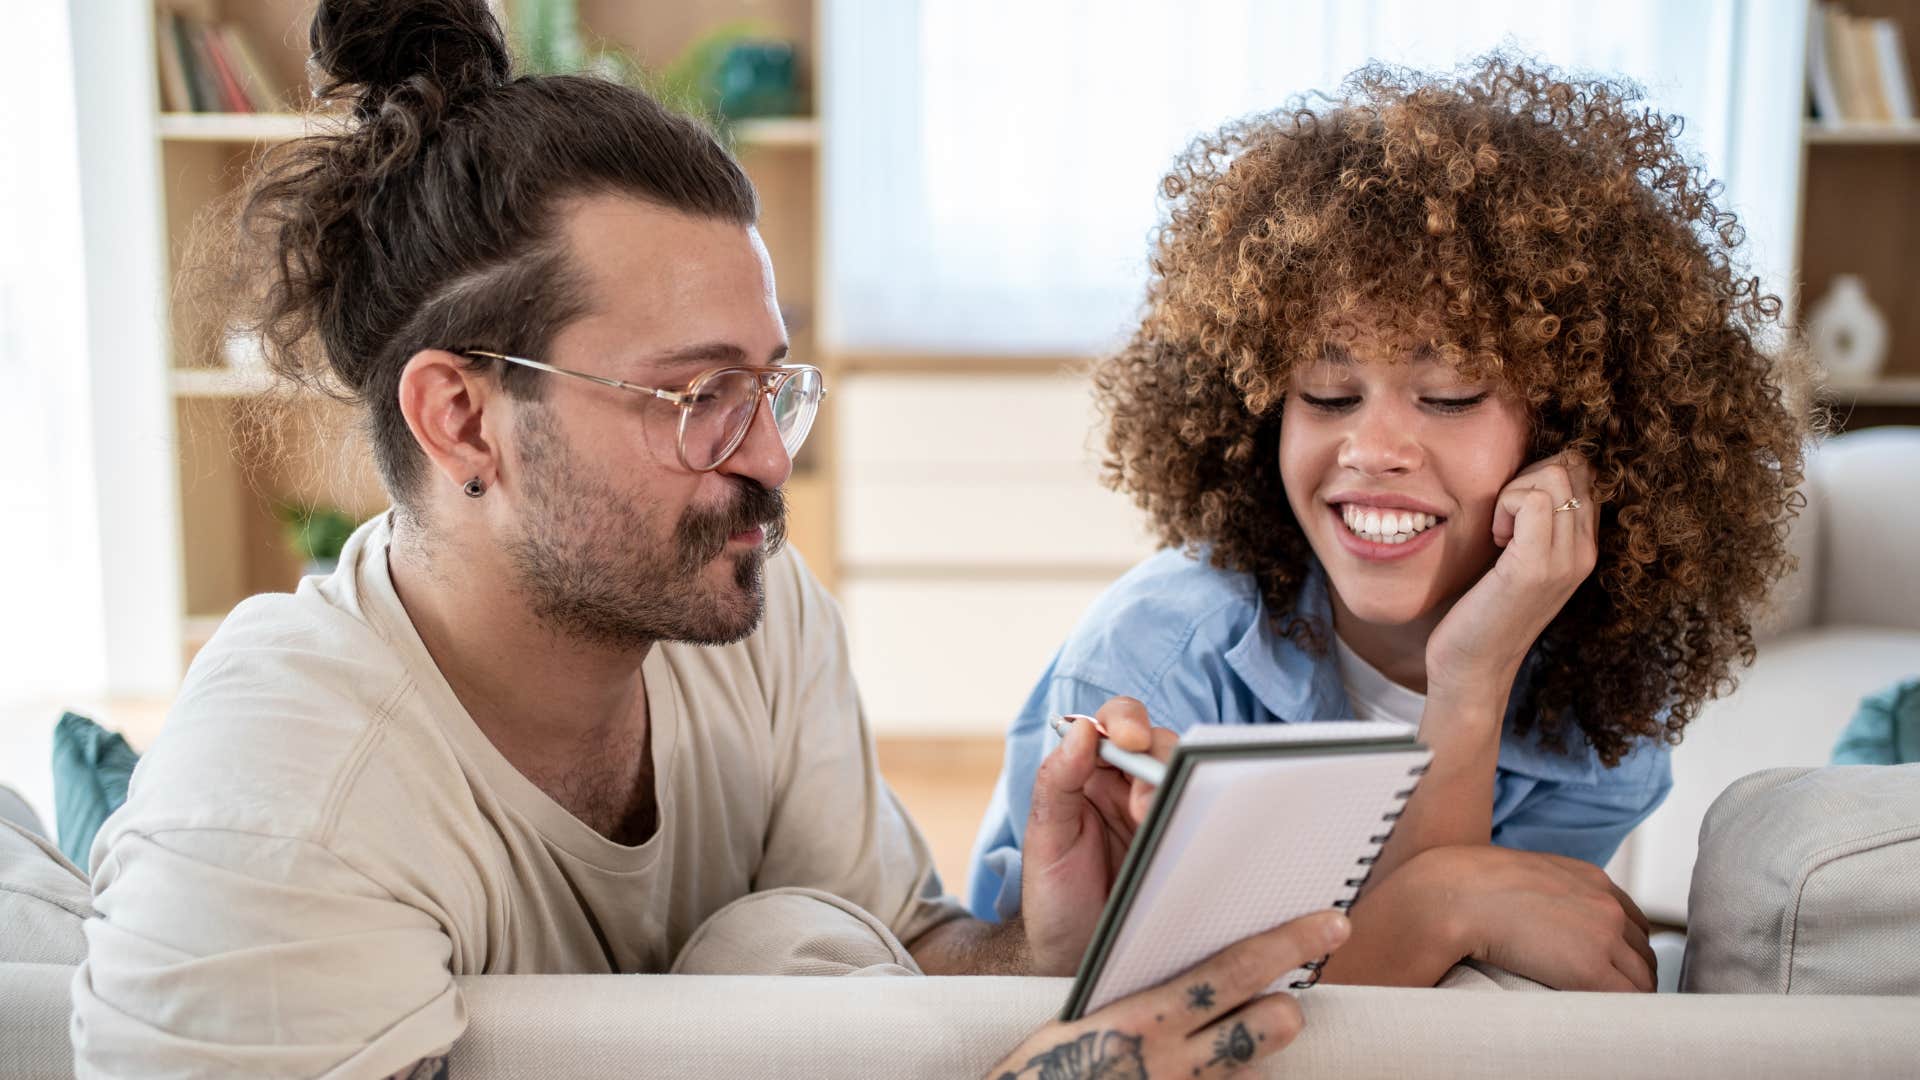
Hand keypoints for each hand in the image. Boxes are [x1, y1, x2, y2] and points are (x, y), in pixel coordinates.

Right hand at [985, 911, 1349, 1079]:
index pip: (1232, 971)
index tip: (1330, 922)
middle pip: (1266, 1027)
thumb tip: (1191, 973)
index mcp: (1139, 1019)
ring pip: (1253, 1070)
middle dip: (1286, 1010)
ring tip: (1252, 1034)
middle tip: (1290, 998)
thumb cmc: (1041, 1068)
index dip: (1288, 943)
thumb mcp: (1081, 1020)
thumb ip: (1138, 999)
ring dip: (1256, 1051)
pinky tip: (1211, 1071)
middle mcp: (1169, 1064)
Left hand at [1020, 697, 1177, 975]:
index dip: (1126, 722)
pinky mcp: (1183, 839)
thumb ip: (1057, 780)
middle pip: (1158, 744)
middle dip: (1155, 762)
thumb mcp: (1044, 838)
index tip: (1129, 740)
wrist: (1073, 959)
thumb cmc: (1051, 897)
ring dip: (1178, 788)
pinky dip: (1202, 813)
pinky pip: (1201, 813)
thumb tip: (1080, 729)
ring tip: (1156, 823)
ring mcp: (1159, 812)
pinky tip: (1192, 831)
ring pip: (1185, 775)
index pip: (1112, 725)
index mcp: (1087, 773)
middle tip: (1142, 805)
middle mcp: (1125, 785)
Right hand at [1416, 845, 1654, 991]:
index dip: (1627, 949)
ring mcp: (1603, 935)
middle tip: (1616, 996)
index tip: (1617, 967)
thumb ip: (1550, 892)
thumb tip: (1541, 917)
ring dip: (1630, 995)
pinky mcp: (1589, 969)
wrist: (1457, 894)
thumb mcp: (1526, 876)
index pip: (1634, 922)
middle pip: (1643, 952)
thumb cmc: (1473, 887)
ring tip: (1610, 1011)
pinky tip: (1607, 1019)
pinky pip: (1627, 998)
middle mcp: (1606, 905)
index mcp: (1592, 880)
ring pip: (1642, 978)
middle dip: (1633, 974)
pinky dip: (1623, 1011)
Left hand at [1425, 451, 1597, 705]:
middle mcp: (1584, 552)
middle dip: (1527, 477)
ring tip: (1500, 532)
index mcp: (1583, 548)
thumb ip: (1532, 523)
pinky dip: (1506, 506)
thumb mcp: (1517, 560)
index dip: (1539, 475)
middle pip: (1573, 467)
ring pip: (1556, 476)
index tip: (1513, 512)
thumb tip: (1526, 475)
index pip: (1583, 474)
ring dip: (1515, 491)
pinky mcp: (1535, 567)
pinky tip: (1495, 540)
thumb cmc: (1483, 609)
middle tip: (1503, 519)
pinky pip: (1533, 501)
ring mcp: (1565, 560)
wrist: (1473, 667)